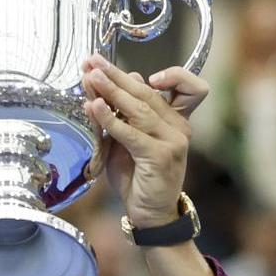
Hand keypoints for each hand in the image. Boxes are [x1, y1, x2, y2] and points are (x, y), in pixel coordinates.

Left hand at [81, 55, 208, 227]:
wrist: (150, 214)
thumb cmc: (138, 177)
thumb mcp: (127, 140)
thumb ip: (123, 114)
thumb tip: (117, 82)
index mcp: (177, 120)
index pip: (184, 85)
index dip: (167, 72)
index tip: (131, 68)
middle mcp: (179, 127)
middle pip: (148, 92)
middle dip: (117, 75)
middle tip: (93, 61)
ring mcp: (173, 141)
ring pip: (140, 108)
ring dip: (111, 90)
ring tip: (91, 77)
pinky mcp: (160, 156)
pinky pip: (131, 132)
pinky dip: (110, 118)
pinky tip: (94, 107)